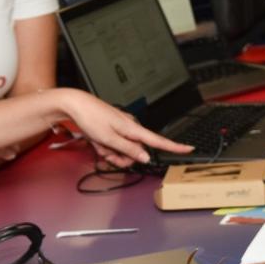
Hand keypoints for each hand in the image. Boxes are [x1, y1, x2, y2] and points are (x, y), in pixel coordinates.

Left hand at [58, 89, 192, 167]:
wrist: (75, 105)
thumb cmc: (91, 117)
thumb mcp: (109, 139)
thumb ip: (128, 149)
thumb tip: (145, 156)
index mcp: (133, 128)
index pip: (158, 140)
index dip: (174, 146)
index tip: (189, 148)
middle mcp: (130, 128)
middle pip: (136, 152)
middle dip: (122, 158)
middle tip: (108, 154)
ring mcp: (121, 129)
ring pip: (123, 151)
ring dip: (111, 153)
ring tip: (100, 145)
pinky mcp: (113, 130)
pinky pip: (114, 146)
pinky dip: (105, 148)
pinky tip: (97, 142)